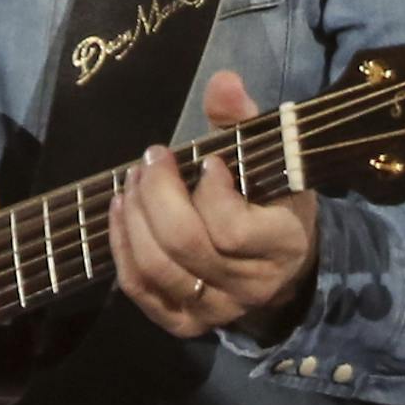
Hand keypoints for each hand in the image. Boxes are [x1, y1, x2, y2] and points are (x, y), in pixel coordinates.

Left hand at [109, 70, 319, 342]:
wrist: (283, 262)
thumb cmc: (271, 199)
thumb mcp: (270, 157)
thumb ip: (243, 120)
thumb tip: (222, 82)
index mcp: (283, 244)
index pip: (233, 230)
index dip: (210, 193)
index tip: (207, 162)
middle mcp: (251, 286)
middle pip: (187, 246)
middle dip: (158, 195)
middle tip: (151, 160)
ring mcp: (217, 310)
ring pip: (159, 270)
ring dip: (135, 219)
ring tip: (131, 182)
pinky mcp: (185, 323)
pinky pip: (141, 291)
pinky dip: (122, 249)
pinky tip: (121, 212)